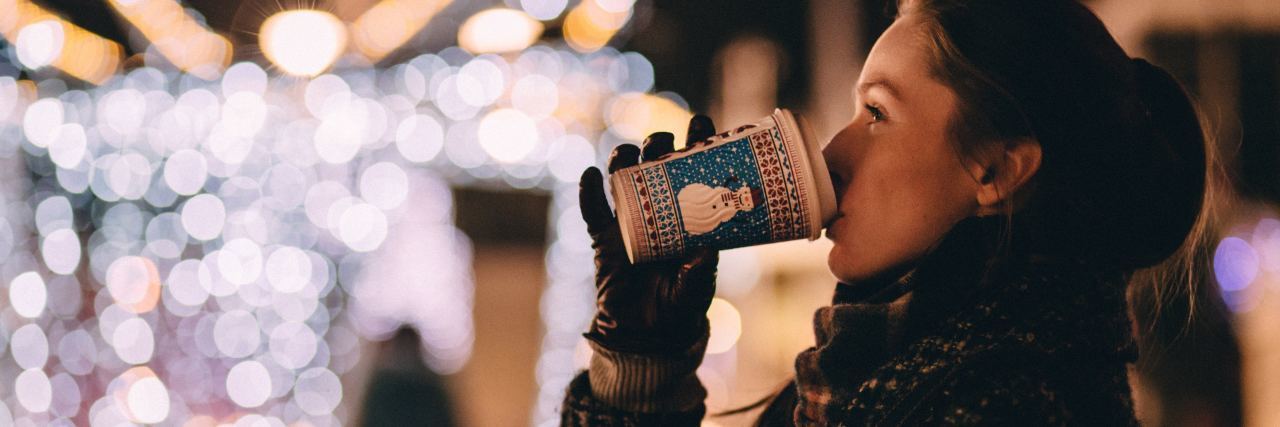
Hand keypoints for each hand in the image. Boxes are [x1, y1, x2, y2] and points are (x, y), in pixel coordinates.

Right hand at [578, 115, 719, 353]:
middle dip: (658, 145)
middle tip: (664, 143)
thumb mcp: (697, 288)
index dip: (696, 144)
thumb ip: (700, 271)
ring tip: (628, 154)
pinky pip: (593, 212)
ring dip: (624, 160)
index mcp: (688, 215)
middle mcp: (658, 211)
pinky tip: (590, 176)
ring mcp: (629, 222)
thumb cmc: (680, 306)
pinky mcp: (604, 239)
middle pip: (655, 165)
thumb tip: (706, 249)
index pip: (693, 171)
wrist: (647, 335)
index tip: (701, 124)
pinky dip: (589, 193)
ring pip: (623, 179)